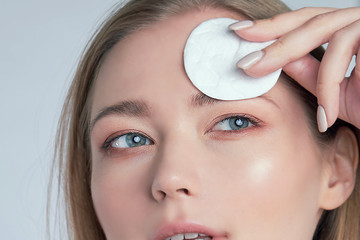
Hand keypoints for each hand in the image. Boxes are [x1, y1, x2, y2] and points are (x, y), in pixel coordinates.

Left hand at [229, 7, 359, 131]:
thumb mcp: (335, 93)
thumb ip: (309, 72)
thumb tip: (277, 59)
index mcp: (347, 32)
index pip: (304, 23)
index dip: (272, 28)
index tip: (239, 35)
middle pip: (310, 18)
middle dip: (270, 34)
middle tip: (238, 50)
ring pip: (326, 30)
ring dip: (288, 56)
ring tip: (256, 74)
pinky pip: (345, 49)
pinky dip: (329, 84)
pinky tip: (324, 114)